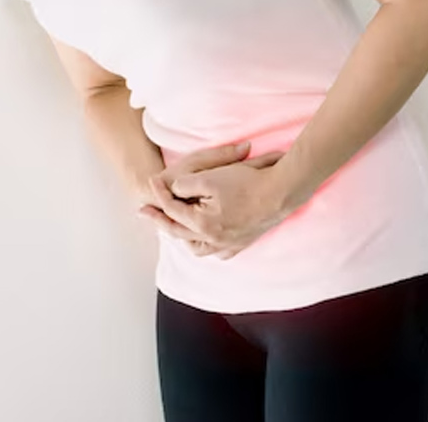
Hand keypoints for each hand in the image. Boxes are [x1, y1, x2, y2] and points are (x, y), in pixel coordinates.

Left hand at [141, 145, 290, 259]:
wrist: (282, 191)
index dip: (159, 193)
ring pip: (198, 249)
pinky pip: (219, 252)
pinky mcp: (242, 243)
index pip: (173, 209)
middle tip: (145, 211)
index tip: (150, 181)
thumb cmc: (247, 182)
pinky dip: (208, 246)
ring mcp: (229, 244)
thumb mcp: (209, 176)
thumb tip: (173, 190)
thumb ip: (185, 184)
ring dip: (184, 238)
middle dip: (160, 219)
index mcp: (203, 224)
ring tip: (175, 227)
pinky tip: (206, 239)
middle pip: (179, 232)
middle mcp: (214, 240)